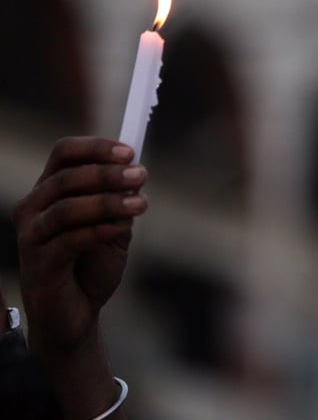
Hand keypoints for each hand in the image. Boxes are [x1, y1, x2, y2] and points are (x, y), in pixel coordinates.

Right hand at [13, 137, 146, 352]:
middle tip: (141, 174)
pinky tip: (124, 227)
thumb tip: (136, 174)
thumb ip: (121, 201)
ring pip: (66, 207)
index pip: (63, 153)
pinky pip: (70, 238)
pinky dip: (101, 229)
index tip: (129, 151)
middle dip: (107, 173)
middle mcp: (33, 207)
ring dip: (107, 201)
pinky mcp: (39, 262)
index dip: (95, 147)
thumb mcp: (114, 227)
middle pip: (66, 177)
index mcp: (50, 190)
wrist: (75, 314)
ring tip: (142, 203)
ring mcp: (32, 235)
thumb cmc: (91, 265)